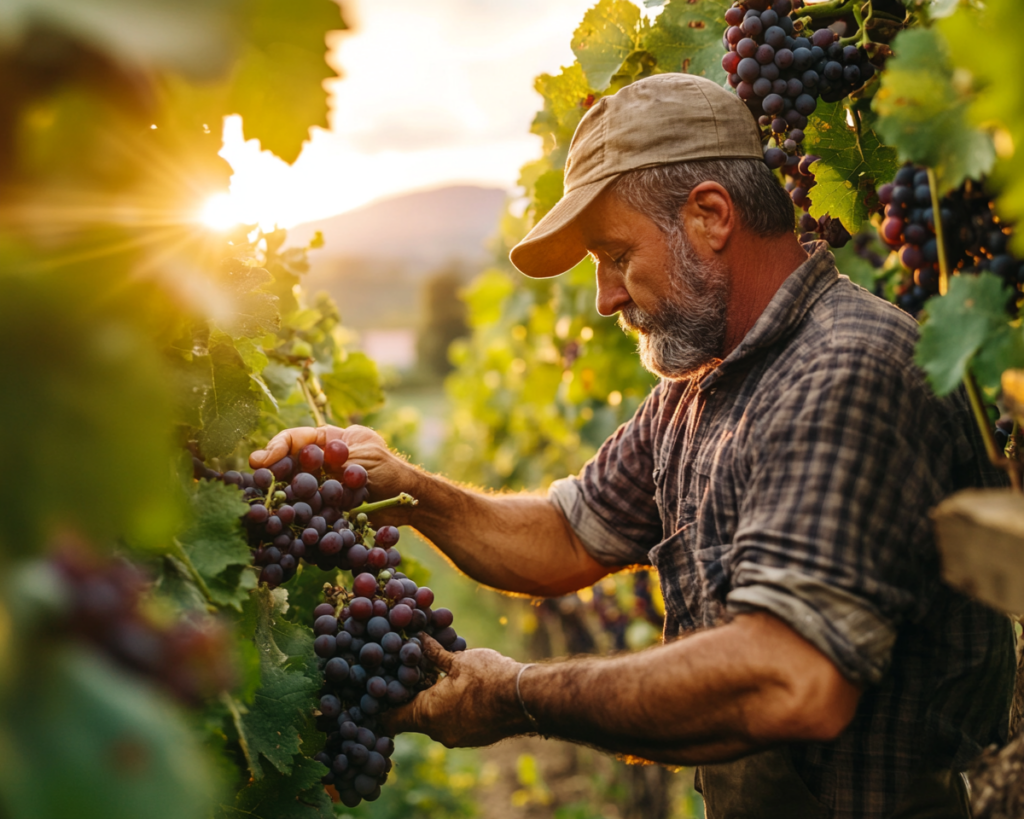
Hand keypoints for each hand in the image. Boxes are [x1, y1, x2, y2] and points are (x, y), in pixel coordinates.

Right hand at [248, 424, 415, 506]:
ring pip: (289, 490)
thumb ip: (333, 459)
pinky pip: (302, 512)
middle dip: (270, 474)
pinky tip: (285, 525)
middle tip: (256, 483)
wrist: (409, 503)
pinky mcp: (321, 509)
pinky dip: (294, 518)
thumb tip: (302, 460)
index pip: (294, 438)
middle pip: (285, 465)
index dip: (276, 448)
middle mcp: (318, 463)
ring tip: (266, 507)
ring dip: (279, 498)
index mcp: (327, 440)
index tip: (262, 461)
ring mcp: (318, 486)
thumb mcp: (363, 458)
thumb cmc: (390, 471)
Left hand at [383, 636, 530, 747]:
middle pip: (415, 718)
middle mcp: (438, 733)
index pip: (391, 719)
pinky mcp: (475, 738)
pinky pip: (456, 724)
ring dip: (438, 703)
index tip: (383, 690)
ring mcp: (458, 739)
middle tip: (417, 675)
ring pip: (438, 721)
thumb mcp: (458, 659)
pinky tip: (466, 691)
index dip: (383, 704)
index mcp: (426, 714)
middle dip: (416, 697)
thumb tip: (418, 638)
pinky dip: (455, 710)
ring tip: (444, 679)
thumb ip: (434, 653)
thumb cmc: (487, 676)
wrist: (523, 698)